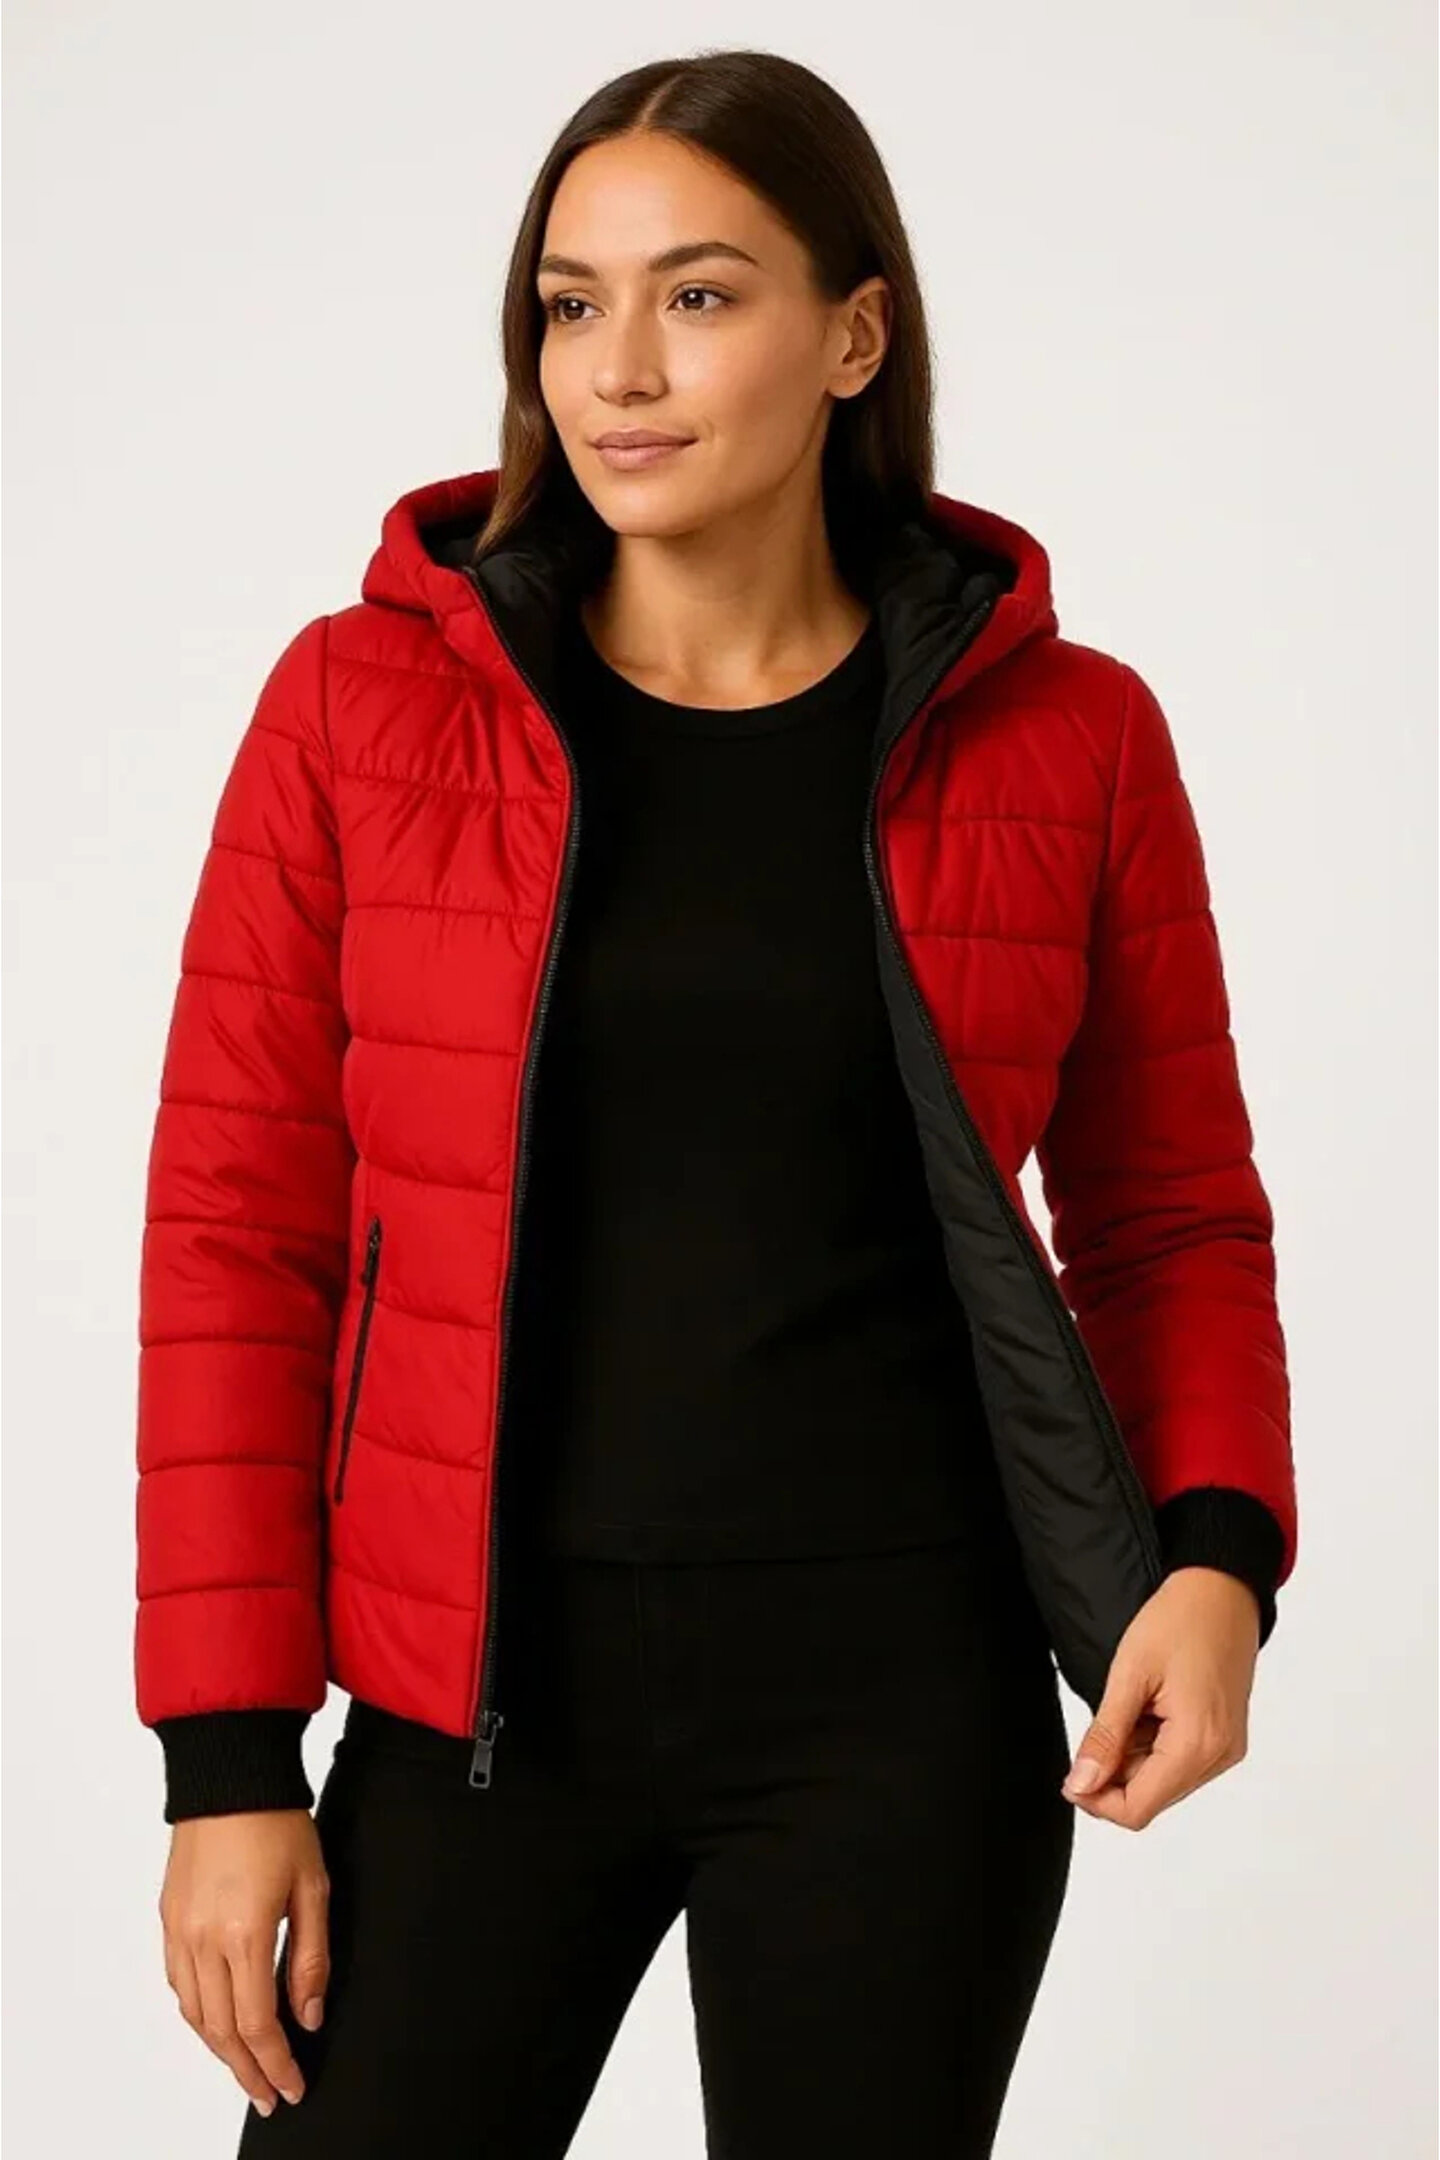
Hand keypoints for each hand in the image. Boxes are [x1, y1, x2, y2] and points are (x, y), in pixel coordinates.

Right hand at [159, 1808, 329, 2115]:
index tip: (292, 2087)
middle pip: (222, 2030)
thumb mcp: (313, 1887)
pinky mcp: (169, 1919)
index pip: (258, 2024)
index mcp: (244, 1934)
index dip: (275, 2064)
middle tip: (269, 2095)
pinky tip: (217, 2021)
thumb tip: (309, 2017)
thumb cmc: (277, 1823)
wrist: (230, 1776)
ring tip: (247, 2069)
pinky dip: (198, 2013)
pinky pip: (179, 1984)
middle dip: (248, 2070)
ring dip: (220, 2049)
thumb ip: (311, 1958)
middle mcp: (203, 1940)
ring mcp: (180, 1931)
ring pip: (195, 2014)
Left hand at [1060, 1567, 1260, 1828]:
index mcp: (1197, 1744)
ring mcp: (1226, 1748)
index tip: (1070, 1776)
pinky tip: (1147, 1708)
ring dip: (1133, 1758)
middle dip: (1113, 1775)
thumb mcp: (1129, 1674)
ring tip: (1128, 1706)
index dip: (1097, 1801)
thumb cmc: (1180, 1619)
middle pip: (1152, 1798)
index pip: (1139, 1808)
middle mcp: (1219, 1756)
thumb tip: (1081, 1784)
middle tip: (1095, 1729)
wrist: (1222, 1589)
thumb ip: (1105, 1736)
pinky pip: (1181, 1761)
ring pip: (1164, 1781)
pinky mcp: (1225, 1737)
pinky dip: (1153, 1746)